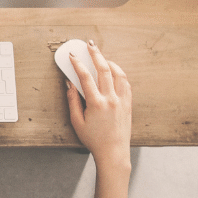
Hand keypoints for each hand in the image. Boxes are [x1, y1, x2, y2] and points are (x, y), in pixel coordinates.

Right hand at [65, 40, 131, 165]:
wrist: (113, 151)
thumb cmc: (93, 139)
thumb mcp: (76, 121)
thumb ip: (72, 100)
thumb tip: (69, 84)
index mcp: (96, 103)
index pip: (85, 77)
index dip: (77, 63)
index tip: (72, 55)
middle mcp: (111, 99)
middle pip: (104, 69)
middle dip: (95, 54)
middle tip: (90, 45)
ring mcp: (122, 100)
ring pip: (118, 74)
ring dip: (109, 62)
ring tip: (102, 57)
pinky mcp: (128, 104)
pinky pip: (126, 83)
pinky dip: (119, 74)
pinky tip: (114, 71)